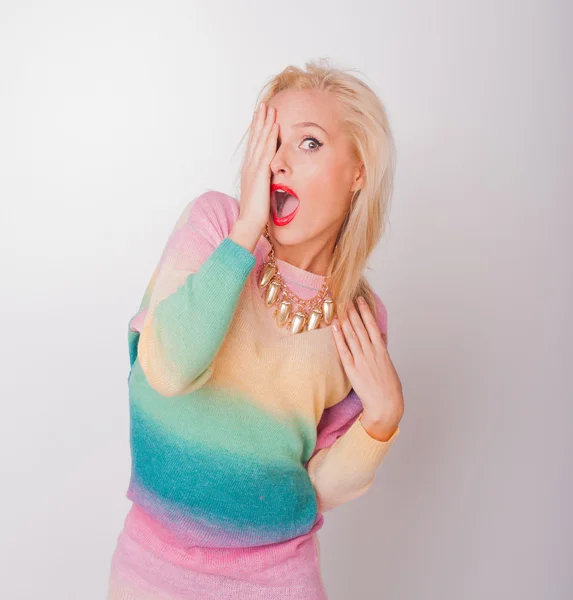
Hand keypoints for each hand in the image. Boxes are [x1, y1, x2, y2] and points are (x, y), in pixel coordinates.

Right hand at [238, 101, 278, 236]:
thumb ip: (264, 183)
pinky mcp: (260, 174)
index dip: (257, 130)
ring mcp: (254, 169)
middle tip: (263, 105)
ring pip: (260, 141)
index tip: (261, 117)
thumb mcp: (260, 194)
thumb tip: (271, 180)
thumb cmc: (255, 212)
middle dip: (259, 121)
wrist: (249, 223)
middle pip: (255, 139)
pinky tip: (274, 127)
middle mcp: (249, 167)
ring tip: (269, 109)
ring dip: (265, 124)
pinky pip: (266, 152)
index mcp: (249, 171)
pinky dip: (269, 138)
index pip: (254, 146)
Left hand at [331, 296, 403, 436]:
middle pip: (359, 326)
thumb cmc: (389, 387)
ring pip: (351, 335)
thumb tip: (380, 335)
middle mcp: (370, 352)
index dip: (365, 311)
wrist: (386, 405)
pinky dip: (339, 337)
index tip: (359, 300)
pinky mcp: (352, 369)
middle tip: (345, 297)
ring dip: (345, 319)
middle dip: (352, 311)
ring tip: (339, 306)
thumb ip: (382, 349)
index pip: (371, 325)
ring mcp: (361, 360)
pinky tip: (335, 326)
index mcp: (381, 350)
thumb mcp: (388, 364)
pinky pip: (344, 350)